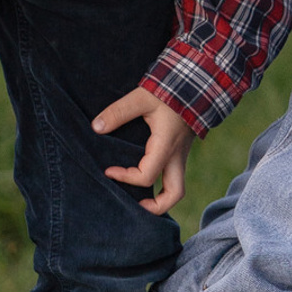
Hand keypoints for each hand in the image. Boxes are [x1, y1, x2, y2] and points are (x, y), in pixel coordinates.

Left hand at [93, 87, 192, 214]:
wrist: (195, 85)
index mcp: (166, 147)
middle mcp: (176, 157)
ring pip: (176, 189)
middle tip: (134, 205)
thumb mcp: (141, 98)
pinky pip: (173, 177)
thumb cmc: (169, 91)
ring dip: (160, 198)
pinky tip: (143, 179)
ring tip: (138, 198)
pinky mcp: (179, 152)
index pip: (146, 177)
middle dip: (155, 206)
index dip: (125, 178)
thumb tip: (96, 127)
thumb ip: (118, 112)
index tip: (108, 171)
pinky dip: (161, 185)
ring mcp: (181, 156)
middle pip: (174, 195)